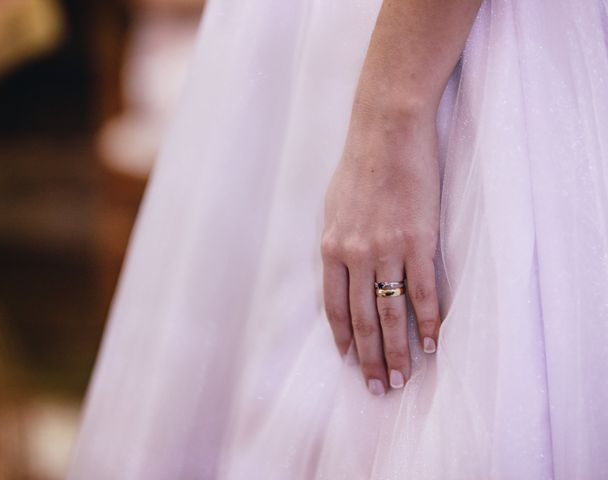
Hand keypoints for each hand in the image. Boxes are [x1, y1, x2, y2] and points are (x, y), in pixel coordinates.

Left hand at [321, 106, 441, 395]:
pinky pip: (424, 292)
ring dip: (398, 351)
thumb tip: (341, 271)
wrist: (387, 132)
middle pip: (363, 319)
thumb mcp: (333, 207)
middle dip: (369, 358)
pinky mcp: (419, 242)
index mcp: (331, 248)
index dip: (343, 338)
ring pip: (392, 314)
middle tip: (377, 388)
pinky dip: (429, 322)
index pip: (335, 307)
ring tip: (401, 378)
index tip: (349, 361)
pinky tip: (431, 343)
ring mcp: (388, 250)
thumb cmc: (358, 167)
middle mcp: (356, 255)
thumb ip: (336, 244)